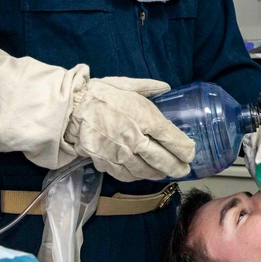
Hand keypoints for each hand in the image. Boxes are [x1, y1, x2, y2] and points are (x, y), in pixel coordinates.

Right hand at [65, 76, 194, 181]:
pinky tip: (143, 174)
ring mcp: (120, 154)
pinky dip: (138, 177)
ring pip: (145, 171)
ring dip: (158, 174)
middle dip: (176, 167)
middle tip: (183, 170)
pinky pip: (127, 175)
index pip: (171, 138)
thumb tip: (166, 88)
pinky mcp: (106, 163)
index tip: (191, 153)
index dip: (184, 149)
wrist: (70, 110)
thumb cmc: (99, 95)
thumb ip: (149, 87)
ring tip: (165, 173)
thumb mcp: (126, 84)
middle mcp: (135, 139)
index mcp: (143, 117)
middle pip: (162, 160)